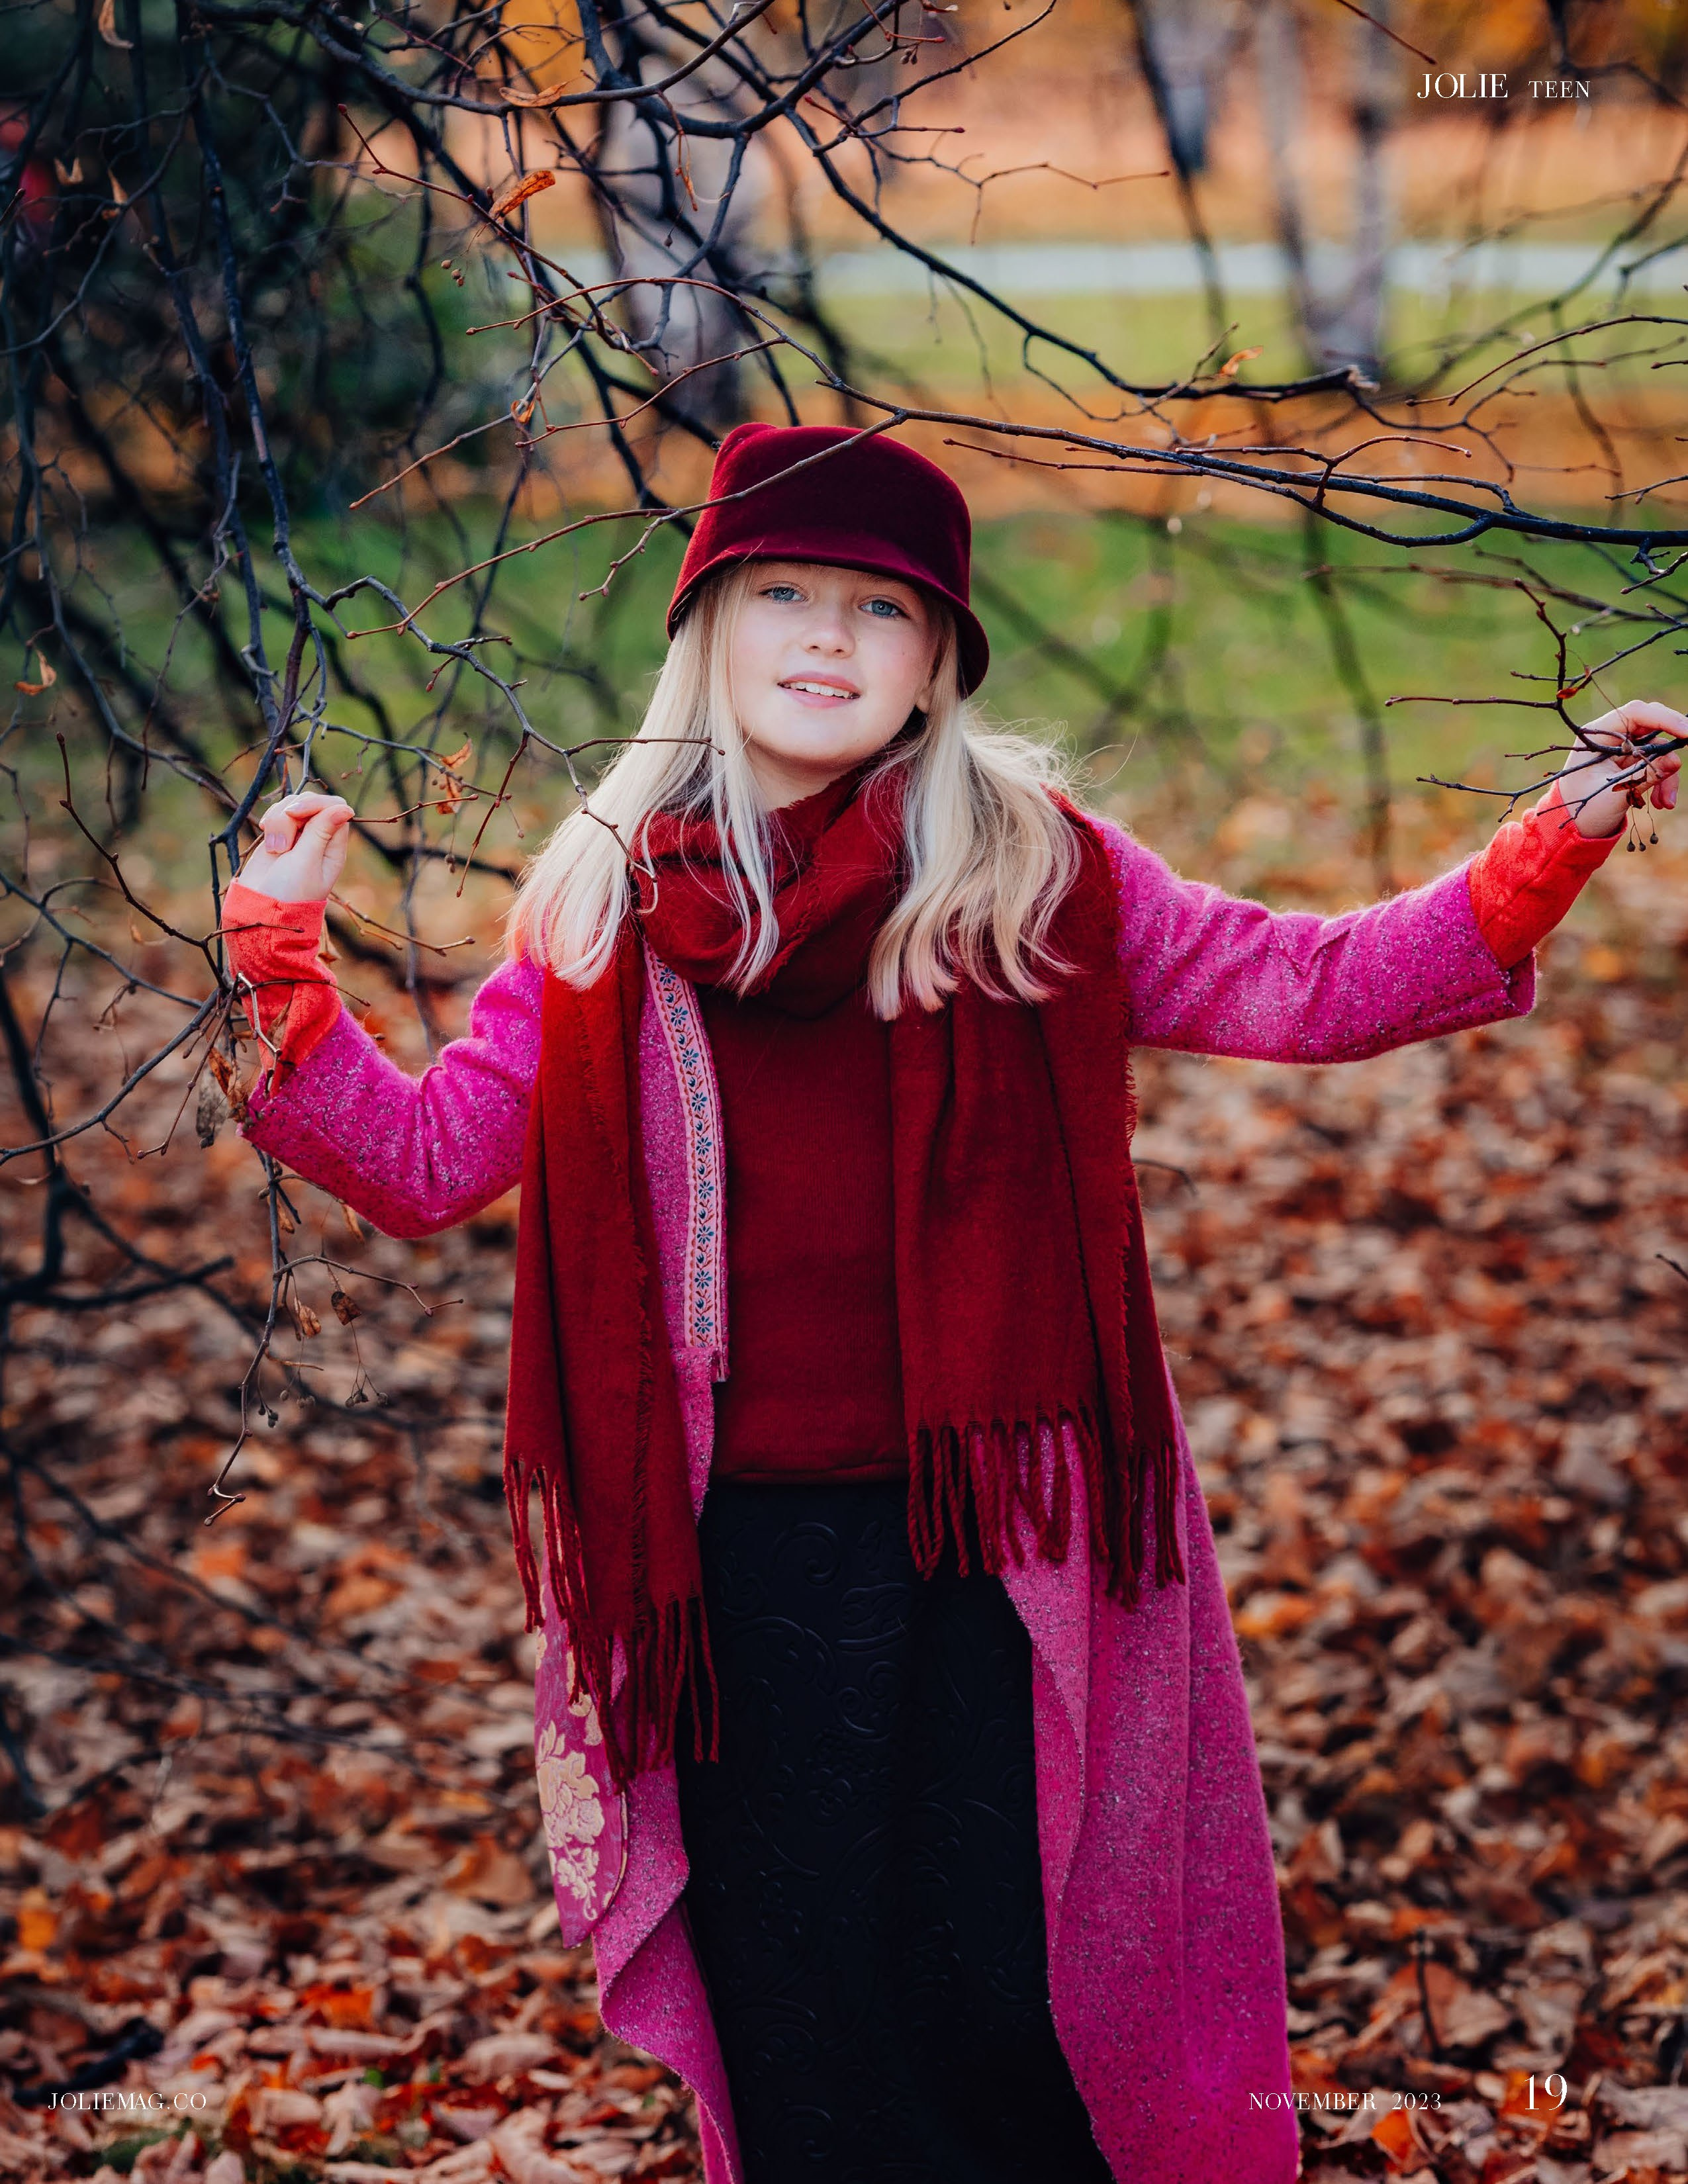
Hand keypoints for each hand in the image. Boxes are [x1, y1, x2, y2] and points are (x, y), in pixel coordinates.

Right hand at [238, 791, 353, 901]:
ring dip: (278, 821)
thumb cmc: (287, 892)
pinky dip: (271, 821)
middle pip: (311, 803)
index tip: (293, 813)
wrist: (261, 909)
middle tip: (281, 845)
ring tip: (274, 849)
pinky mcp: (281, 836)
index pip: (334, 807)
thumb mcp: (306, 862)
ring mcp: (300, 836)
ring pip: (292, 805)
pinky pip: (278, 814)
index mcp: (333, 847)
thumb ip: (321, 832)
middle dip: (291, 814)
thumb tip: (346, 808)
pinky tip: (266, 836)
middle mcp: (320, 839)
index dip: (314, 804)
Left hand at [1554, 701, 1684, 838]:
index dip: (1664, 718)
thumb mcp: (1614, 795)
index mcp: (1596, 736)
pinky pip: (1656, 764)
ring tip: (1666, 802)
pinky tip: (1660, 803)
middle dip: (1669, 749)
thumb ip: (1643, 776)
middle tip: (1681, 765)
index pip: (1635, 713)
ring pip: (1658, 750)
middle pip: (1651, 727)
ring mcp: (1623, 749)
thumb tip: (1675, 761)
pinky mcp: (1632, 763)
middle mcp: (1611, 737)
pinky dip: (1663, 782)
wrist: (1575, 830)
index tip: (1687, 733)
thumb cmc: (1584, 812)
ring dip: (1667, 775)